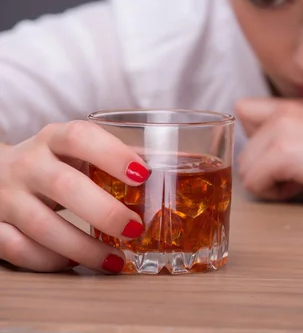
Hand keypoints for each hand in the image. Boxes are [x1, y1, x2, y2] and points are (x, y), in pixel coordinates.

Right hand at [0, 121, 148, 272]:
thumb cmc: (57, 164)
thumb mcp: (81, 152)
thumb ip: (121, 158)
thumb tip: (185, 164)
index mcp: (54, 139)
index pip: (79, 137)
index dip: (112, 154)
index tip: (143, 174)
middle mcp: (27, 163)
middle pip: (63, 185)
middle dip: (104, 212)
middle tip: (135, 228)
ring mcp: (6, 196)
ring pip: (41, 225)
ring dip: (83, 247)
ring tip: (117, 260)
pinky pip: (18, 249)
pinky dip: (50, 261)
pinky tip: (77, 264)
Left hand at [235, 98, 302, 202]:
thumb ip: (292, 135)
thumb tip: (265, 159)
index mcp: (291, 105)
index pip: (242, 109)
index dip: (252, 136)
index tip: (277, 155)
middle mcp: (282, 112)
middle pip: (243, 149)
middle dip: (263, 169)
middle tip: (295, 175)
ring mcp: (282, 131)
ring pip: (245, 168)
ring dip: (267, 183)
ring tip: (299, 183)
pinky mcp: (285, 154)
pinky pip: (254, 182)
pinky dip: (273, 193)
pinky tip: (299, 189)